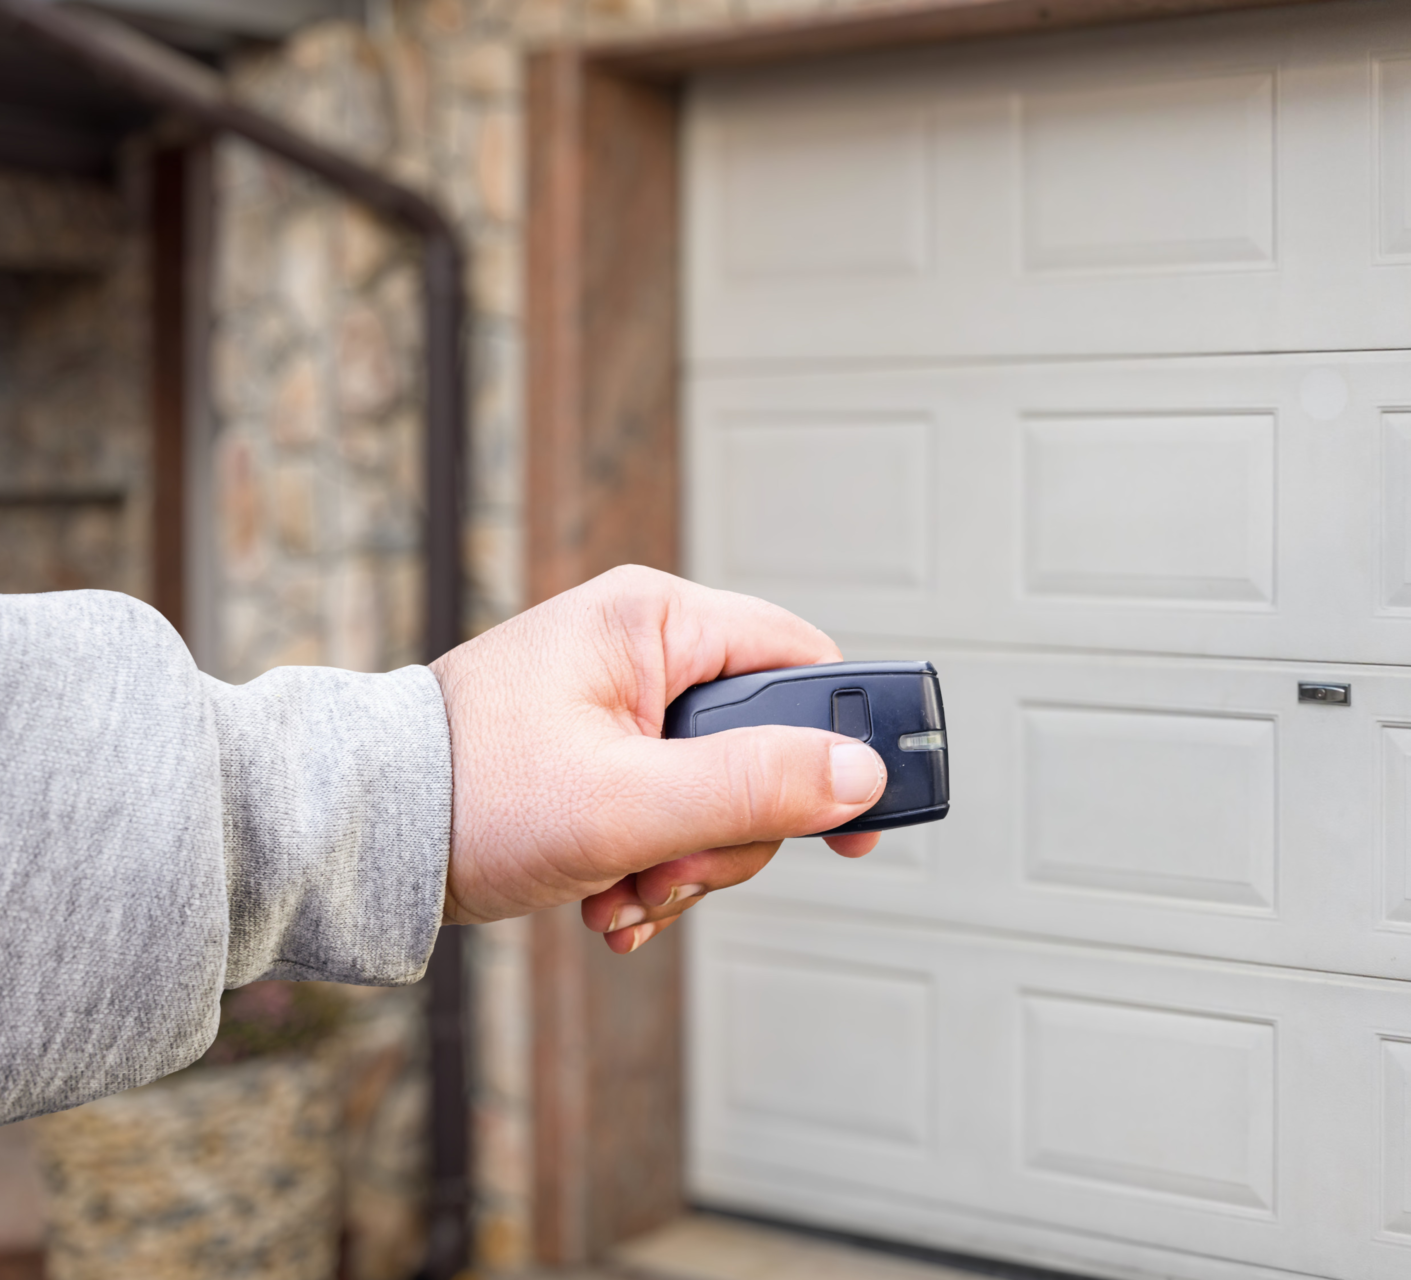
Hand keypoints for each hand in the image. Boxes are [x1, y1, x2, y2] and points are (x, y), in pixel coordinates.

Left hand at [429, 565, 884, 952]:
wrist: (350, 841)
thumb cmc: (463, 797)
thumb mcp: (627, 803)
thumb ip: (753, 787)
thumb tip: (860, 776)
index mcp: (655, 620)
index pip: (803, 663)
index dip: (843, 744)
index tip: (856, 825)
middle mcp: (643, 648)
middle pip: (765, 746)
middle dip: (730, 833)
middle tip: (673, 871)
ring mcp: (620, 703)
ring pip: (720, 794)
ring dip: (687, 865)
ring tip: (625, 892)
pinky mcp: (599, 752)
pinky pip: (673, 813)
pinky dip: (652, 867)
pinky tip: (609, 897)